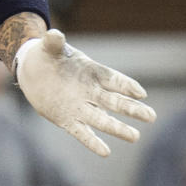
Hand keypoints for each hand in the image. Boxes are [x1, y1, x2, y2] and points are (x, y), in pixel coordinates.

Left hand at [14, 29, 155, 157]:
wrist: (33, 71)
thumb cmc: (46, 57)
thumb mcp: (48, 48)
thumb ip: (53, 43)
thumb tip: (53, 34)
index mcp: (91, 72)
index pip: (113, 79)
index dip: (126, 85)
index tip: (140, 93)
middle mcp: (90, 92)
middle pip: (115, 101)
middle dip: (132, 109)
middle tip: (151, 116)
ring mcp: (80, 107)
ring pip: (103, 120)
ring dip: (118, 128)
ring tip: (135, 137)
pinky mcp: (67, 119)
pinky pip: (83, 133)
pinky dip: (92, 142)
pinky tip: (105, 152)